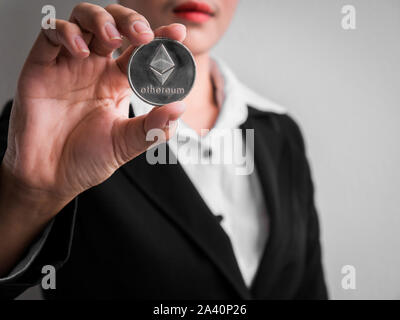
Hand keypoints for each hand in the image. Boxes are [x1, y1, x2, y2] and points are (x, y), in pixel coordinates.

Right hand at [1, 3, 185, 214]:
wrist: (51, 177)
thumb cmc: (87, 160)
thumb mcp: (126, 144)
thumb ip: (153, 127)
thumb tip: (180, 107)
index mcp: (117, 83)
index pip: (141, 51)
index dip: (160, 38)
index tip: (178, 33)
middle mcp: (95, 68)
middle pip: (114, 25)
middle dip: (131, 21)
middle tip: (144, 35)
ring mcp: (68, 64)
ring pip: (84, 19)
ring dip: (102, 20)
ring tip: (114, 39)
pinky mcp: (41, 66)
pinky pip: (50, 35)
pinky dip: (67, 33)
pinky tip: (81, 51)